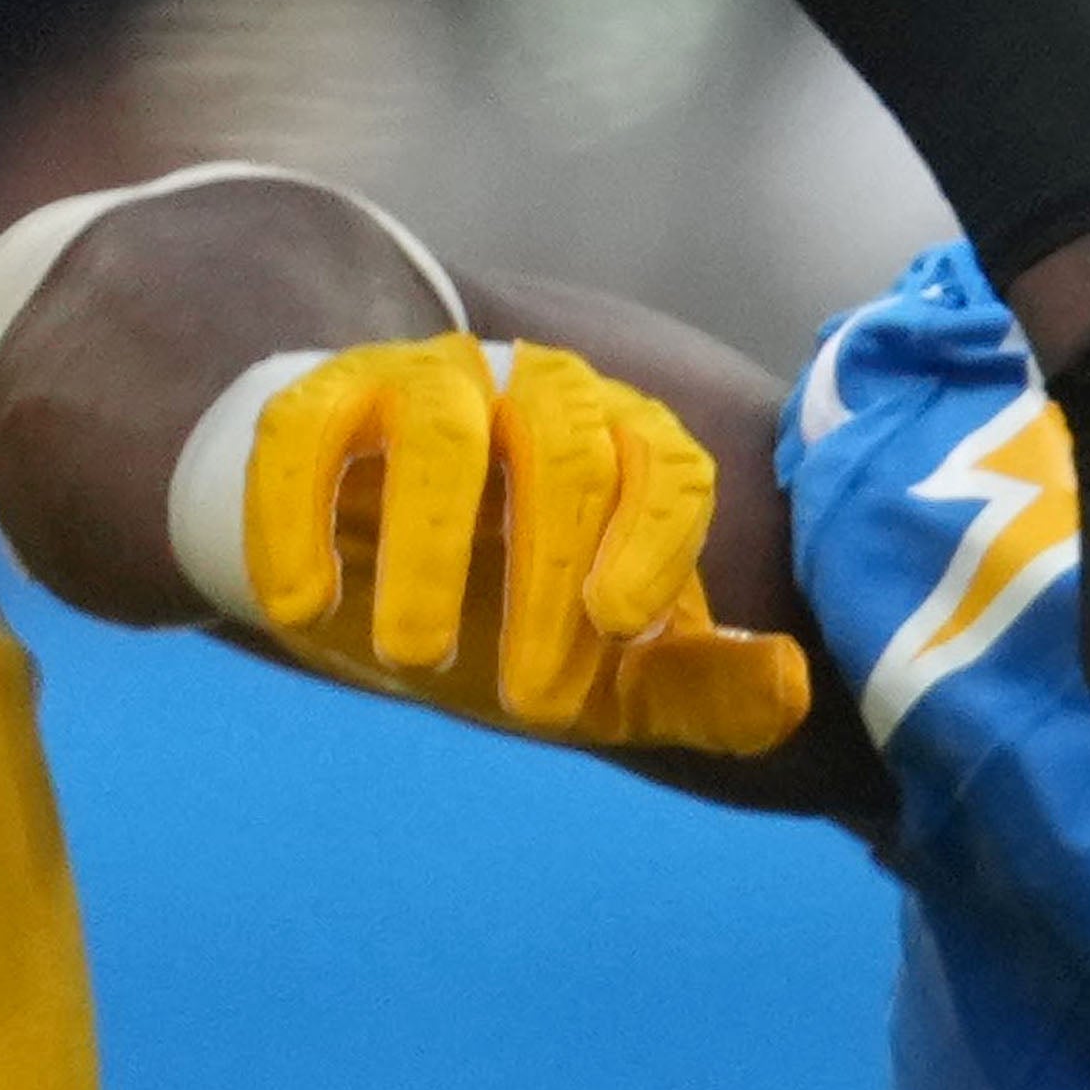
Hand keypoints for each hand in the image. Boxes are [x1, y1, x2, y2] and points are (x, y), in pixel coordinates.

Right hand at [228, 336, 807, 754]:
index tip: (618, 624)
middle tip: (525, 704)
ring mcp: (425, 385)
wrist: (371, 571)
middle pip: (564, 456)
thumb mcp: (612, 674)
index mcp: (628, 446)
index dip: (653, 539)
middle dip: (546, 581)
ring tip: (412, 660)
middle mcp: (537, 396)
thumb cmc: (511, 616)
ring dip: (429, 550)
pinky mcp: (318, 400)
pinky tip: (301, 611)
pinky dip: (297, 520)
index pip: (668, 466)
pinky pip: (306, 437)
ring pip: (441, 433)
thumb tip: (793, 685)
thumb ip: (703, 688)